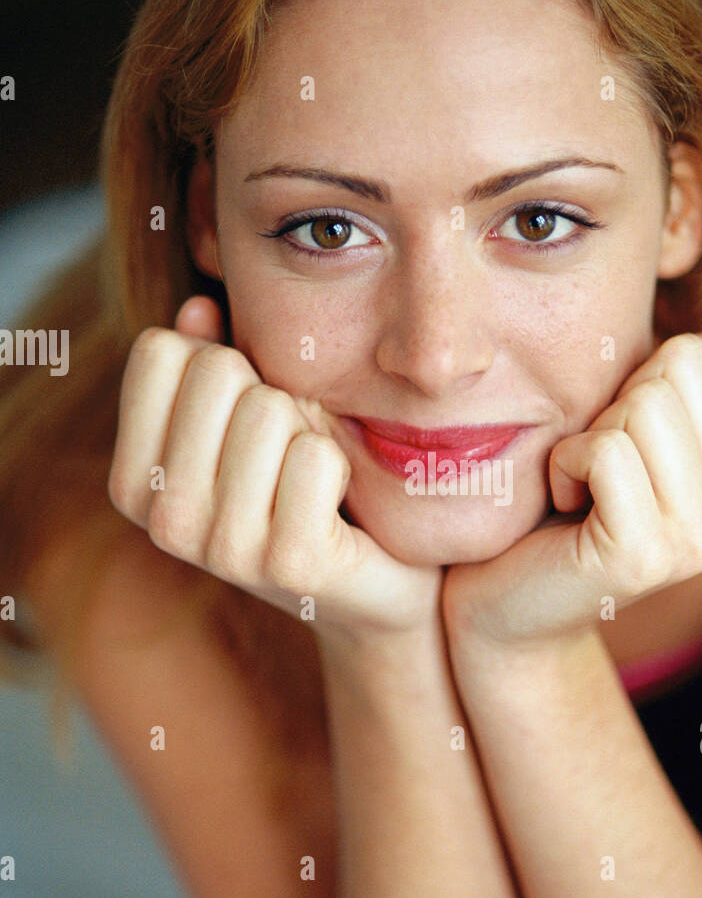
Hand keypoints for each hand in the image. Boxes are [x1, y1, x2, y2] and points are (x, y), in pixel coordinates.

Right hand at [108, 296, 442, 642]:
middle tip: (287, 454)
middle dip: (270, 394)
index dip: (221, 362)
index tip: (243, 419)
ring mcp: (223, 548)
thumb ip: (212, 362)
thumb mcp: (245, 422)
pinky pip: (315, 453)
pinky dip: (339, 464)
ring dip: (309, 430)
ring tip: (312, 481)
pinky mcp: (290, 563)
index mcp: (134, 480)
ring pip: (270, 408)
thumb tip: (199, 309)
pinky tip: (336, 505)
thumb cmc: (301, 489)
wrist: (371, 588)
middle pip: (217, 370)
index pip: (160, 350)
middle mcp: (164, 519)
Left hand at [442, 326, 701, 646]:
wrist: (505, 600)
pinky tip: (562, 507)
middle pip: (681, 365)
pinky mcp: (646, 555)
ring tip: (581, 489)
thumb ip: (676, 373)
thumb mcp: (633, 423)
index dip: (659, 366)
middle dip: (617, 399)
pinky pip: (603, 448)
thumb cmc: (563, 496)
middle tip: (598, 466)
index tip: (632, 431)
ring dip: (586, 434)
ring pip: (643, 403)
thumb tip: (678, 260)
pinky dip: (562, 463)